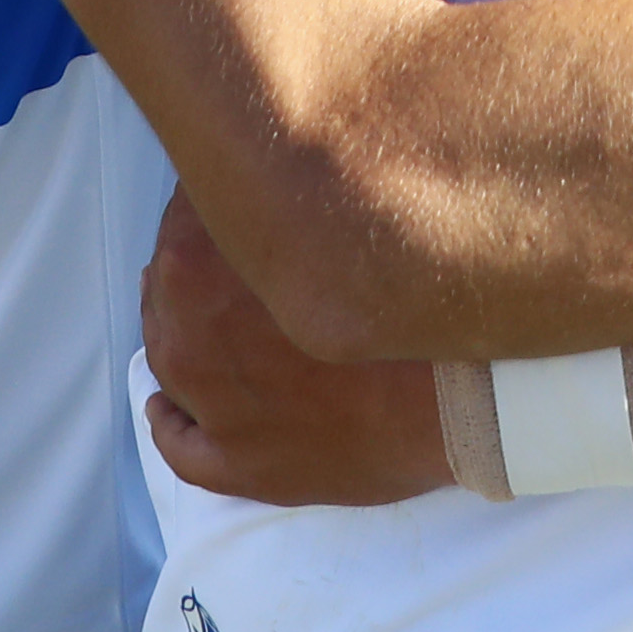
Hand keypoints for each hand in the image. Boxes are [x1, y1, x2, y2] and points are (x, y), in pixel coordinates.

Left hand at [142, 193, 445, 504]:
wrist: (467, 395)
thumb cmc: (409, 300)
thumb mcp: (338, 216)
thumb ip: (282, 191)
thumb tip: (262, 165)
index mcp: (199, 267)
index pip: (183, 216)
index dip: (213, 200)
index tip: (240, 195)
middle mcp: (189, 339)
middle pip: (166, 288)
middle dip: (194, 265)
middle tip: (238, 253)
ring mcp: (211, 408)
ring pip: (165, 360)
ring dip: (177, 334)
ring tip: (203, 320)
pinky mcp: (237, 466)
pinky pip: (178, 445)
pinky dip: (169, 420)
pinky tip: (170, 405)